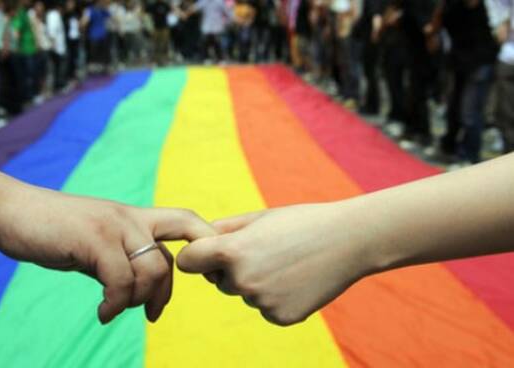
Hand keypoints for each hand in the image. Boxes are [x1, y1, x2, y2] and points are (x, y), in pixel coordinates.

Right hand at [0, 183, 215, 323]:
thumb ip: (120, 259)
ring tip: (115, 310)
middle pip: (181, 242)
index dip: (204, 243)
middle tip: (155, 313)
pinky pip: (121, 280)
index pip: (186, 221)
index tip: (199, 278)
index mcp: (134, 217)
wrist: (12, 211)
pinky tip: (103, 313)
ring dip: (139, 300)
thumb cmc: (53, 230)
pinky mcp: (94, 238)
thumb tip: (138, 288)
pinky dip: (116, 305)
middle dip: (174, 285)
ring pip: (153, 269)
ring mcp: (114, 226)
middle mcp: (131, 217)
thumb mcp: (95, 244)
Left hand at [176, 203, 372, 325]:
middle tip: (264, 252)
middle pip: (217, 280)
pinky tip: (296, 279)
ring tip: (285, 262)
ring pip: (243, 293)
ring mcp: (261, 302)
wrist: (350, 240)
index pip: (188, 262)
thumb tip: (196, 241)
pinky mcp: (279, 318)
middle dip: (230, 269)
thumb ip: (223, 230)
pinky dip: (275, 297)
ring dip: (255, 282)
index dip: (196, 256)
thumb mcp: (258, 217)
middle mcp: (242, 280)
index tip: (207, 252)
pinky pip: (264, 307)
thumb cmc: (301, 222)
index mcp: (231, 251)